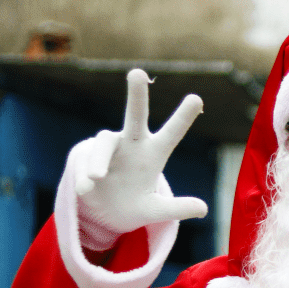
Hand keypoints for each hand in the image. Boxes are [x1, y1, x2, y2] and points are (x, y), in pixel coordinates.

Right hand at [73, 69, 207, 237]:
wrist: (102, 214)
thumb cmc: (134, 206)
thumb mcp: (155, 211)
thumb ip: (176, 208)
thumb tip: (204, 209)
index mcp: (153, 154)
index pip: (171, 133)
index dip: (183, 117)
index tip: (197, 98)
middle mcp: (132, 144)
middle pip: (135, 115)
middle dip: (136, 95)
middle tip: (138, 73)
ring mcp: (108, 148)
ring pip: (103, 142)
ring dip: (98, 160)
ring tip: (95, 179)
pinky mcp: (84, 156)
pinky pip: (84, 162)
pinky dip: (84, 175)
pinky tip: (86, 190)